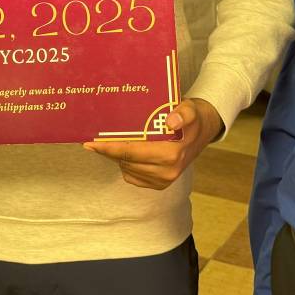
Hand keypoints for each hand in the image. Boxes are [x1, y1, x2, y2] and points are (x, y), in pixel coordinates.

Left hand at [83, 97, 221, 189]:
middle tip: (92, 140)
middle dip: (108, 151)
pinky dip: (125, 165)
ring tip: (109, 143)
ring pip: (127, 169)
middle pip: (126, 161)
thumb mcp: (190, 109)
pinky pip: (133, 177)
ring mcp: (164, 180)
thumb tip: (171, 121)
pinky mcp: (160, 185)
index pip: (131, 152)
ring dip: (116, 157)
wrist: (203, 131)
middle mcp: (167, 171)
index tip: (91, 143)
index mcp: (171, 154)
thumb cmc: (193, 118)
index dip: (109, 148)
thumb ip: (183, 114)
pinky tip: (124, 153)